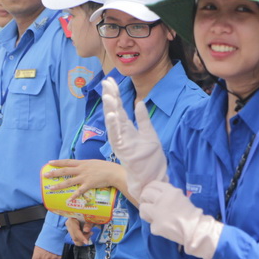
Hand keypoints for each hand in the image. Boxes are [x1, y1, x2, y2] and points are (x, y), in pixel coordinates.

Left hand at [45, 159, 127, 198]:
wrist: (113, 172)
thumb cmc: (105, 167)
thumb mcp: (93, 163)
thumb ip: (86, 165)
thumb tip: (81, 167)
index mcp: (82, 163)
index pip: (67, 162)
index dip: (58, 162)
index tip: (50, 162)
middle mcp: (81, 169)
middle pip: (65, 171)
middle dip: (54, 173)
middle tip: (45, 175)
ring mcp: (84, 177)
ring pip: (69, 181)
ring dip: (59, 185)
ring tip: (51, 188)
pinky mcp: (89, 184)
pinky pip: (80, 191)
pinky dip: (74, 195)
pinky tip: (69, 199)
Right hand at [65, 216, 93, 245]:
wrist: (86, 215)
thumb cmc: (88, 216)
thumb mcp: (90, 219)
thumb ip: (88, 224)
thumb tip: (86, 230)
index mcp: (71, 218)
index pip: (75, 230)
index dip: (81, 237)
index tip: (86, 242)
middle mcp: (68, 224)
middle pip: (74, 237)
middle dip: (84, 238)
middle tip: (91, 233)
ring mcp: (69, 229)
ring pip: (75, 240)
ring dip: (83, 239)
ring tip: (89, 233)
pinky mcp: (72, 233)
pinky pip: (76, 240)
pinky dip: (82, 239)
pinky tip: (87, 235)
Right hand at [102, 77, 167, 197]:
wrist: (152, 177)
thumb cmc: (150, 159)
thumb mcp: (149, 134)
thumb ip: (143, 119)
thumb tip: (139, 102)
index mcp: (128, 129)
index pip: (120, 108)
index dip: (116, 94)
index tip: (111, 80)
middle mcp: (122, 134)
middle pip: (114, 111)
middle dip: (110, 97)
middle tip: (106, 82)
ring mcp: (121, 142)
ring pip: (112, 122)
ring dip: (109, 109)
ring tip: (107, 95)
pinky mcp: (123, 150)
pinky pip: (116, 136)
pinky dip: (113, 126)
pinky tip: (112, 114)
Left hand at [138, 180, 222, 258]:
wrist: (194, 228)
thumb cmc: (190, 213)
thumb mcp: (180, 197)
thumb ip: (168, 194)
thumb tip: (157, 194)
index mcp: (169, 191)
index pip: (153, 184)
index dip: (149, 189)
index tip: (149, 194)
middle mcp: (161, 199)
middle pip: (145, 194)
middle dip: (145, 198)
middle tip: (148, 204)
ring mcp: (157, 213)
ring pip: (142, 208)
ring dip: (145, 212)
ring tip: (151, 216)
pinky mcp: (155, 226)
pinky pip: (151, 224)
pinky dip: (156, 226)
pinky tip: (163, 227)